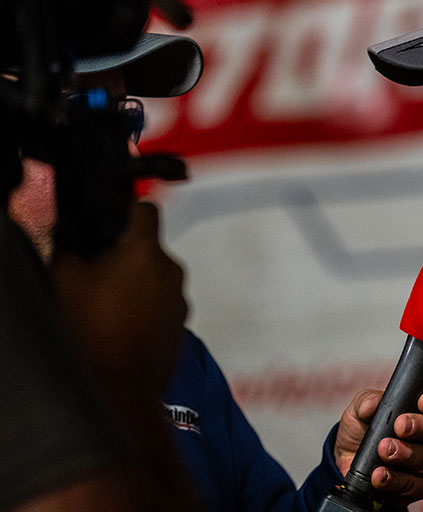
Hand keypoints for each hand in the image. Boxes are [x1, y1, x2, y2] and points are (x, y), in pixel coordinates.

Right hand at [50, 200, 188, 396]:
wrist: (118, 390)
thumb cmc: (91, 332)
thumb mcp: (64, 280)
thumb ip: (71, 249)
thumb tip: (76, 239)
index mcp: (146, 251)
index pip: (145, 210)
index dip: (125, 213)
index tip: (108, 225)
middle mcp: (172, 271)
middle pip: (148, 250)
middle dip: (124, 257)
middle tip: (94, 276)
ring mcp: (180, 300)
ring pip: (155, 280)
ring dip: (134, 286)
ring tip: (104, 309)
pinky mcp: (181, 327)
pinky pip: (161, 307)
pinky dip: (144, 311)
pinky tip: (118, 329)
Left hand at [333, 384, 422, 499]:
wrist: (349, 463)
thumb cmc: (367, 429)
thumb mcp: (362, 409)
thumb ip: (367, 402)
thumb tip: (372, 403)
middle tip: (401, 425)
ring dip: (408, 455)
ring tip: (386, 450)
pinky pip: (415, 485)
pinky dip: (396, 479)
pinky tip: (382, 474)